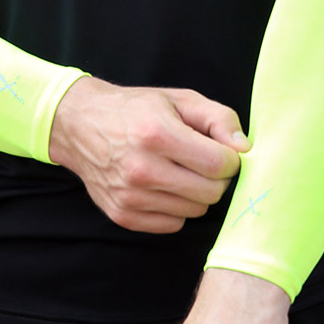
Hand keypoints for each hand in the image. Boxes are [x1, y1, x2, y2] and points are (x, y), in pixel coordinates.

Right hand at [48, 76, 249, 233]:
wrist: (79, 125)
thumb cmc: (135, 110)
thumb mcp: (179, 100)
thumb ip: (219, 118)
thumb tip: (244, 149)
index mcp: (157, 134)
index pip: (220, 165)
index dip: (228, 157)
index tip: (218, 149)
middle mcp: (141, 169)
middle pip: (211, 192)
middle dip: (214, 177)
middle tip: (200, 160)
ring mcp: (130, 196)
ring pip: (194, 210)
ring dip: (194, 192)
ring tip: (177, 170)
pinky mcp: (122, 215)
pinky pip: (173, 224)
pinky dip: (175, 207)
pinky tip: (162, 185)